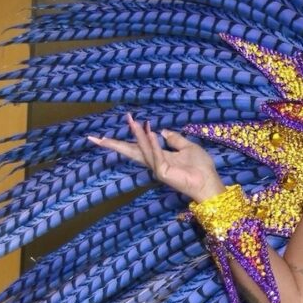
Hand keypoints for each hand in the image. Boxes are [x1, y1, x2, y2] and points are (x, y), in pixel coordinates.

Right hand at [87, 113, 225, 201]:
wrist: (209, 181)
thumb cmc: (201, 167)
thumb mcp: (188, 147)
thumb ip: (175, 139)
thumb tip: (162, 130)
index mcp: (159, 157)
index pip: (137, 147)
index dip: (126, 139)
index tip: (111, 131)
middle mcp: (154, 163)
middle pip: (130, 152)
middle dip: (113, 144)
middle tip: (94, 138)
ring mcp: (157, 168)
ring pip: (143, 149)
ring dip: (137, 134)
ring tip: (130, 120)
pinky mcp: (164, 172)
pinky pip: (157, 153)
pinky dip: (152, 142)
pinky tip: (149, 131)